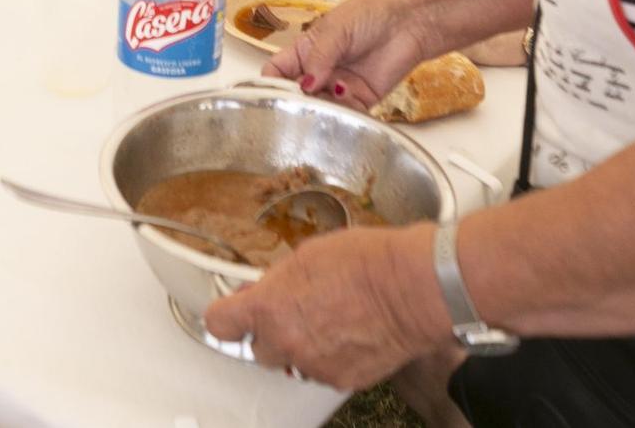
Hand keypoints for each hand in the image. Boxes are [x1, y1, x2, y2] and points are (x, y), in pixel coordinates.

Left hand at [203, 225, 442, 388]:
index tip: (232, 312)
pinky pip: (323, 371)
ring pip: (292, 362)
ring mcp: (313, 365)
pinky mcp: (341, 379)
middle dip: (271, 331)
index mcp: (269, 307)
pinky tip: (348, 333)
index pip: (220, 323)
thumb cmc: (367, 262)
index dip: (226, 316)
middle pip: (258, 348)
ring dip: (301, 346)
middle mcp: (285, 341)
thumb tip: (265, 291)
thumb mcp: (307, 255)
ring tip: (329, 319)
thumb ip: (277, 281)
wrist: (413, 289)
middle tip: (294, 310)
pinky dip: (330, 357)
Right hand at [263, 0, 428, 109]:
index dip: (270, 84)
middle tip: (302, 102)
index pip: (277, 71)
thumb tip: (304, 86)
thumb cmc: (370, 14)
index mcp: (305, 51)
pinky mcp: (361, 100)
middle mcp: (318, 72)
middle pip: (296, 95)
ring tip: (328, 99)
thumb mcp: (336, 30)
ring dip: (321, 108)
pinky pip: (346, 115)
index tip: (271, 95)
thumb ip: (318, 58)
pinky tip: (346, 101)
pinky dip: (343, 114)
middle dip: (297, 102)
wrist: (410, 22)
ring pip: (319, 108)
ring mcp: (338, 88)